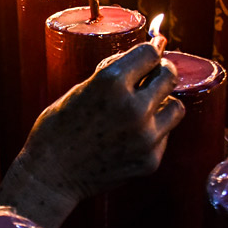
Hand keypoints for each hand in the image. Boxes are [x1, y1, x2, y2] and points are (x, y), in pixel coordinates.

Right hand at [0, 43, 184, 227]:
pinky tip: (131, 136)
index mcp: (111, 82)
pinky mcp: (150, 160)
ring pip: (176, 107)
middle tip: (153, 77)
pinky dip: (153, 132)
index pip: (150, 53)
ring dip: (163, 104)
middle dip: (161, 72)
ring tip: (144, 109)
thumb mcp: (81, 89)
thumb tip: (147, 57)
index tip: (148, 56)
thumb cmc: (58, 128)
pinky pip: (164, 135)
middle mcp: (134, 107)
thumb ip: (115, 75)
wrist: (50, 175)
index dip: (149, 52)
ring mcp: (145, 136)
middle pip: (169, 76)